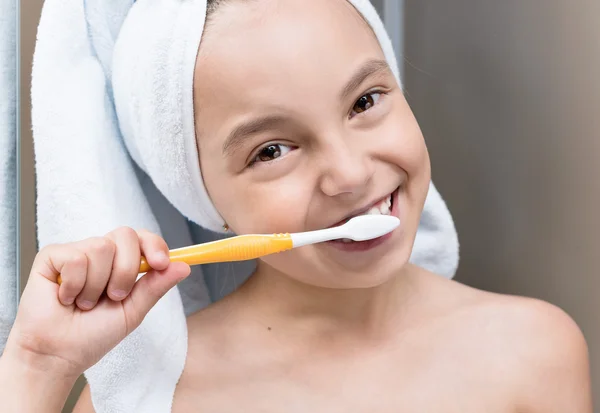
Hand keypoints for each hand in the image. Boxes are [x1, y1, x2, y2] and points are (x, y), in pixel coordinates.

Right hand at [3, 227, 189, 379]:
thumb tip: (184, 266)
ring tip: (84, 303)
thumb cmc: (92, 335)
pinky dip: (74, 285)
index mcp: (121, 263)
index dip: (154, 245)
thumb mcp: (133, 312)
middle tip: (113, 296)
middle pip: (126, 235)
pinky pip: (75, 258)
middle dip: (125, 270)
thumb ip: (156, 287)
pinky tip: (66, 298)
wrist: (58, 355)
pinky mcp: (51, 256)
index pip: (142, 238)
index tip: (161, 263)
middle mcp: (100, 253)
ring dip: (96, 285)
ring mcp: (76, 252)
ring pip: (101, 247)